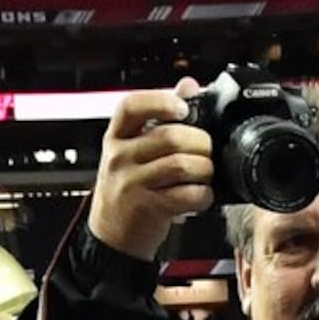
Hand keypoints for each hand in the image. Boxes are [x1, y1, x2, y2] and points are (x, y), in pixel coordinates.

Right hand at [86, 86, 211, 260]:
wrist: (112, 235)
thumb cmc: (128, 188)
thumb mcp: (134, 149)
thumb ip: (160, 116)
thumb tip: (188, 84)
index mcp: (116, 137)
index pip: (131, 106)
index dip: (160, 101)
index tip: (182, 108)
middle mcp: (119, 158)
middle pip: (169, 136)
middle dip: (200, 143)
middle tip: (206, 151)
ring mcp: (131, 183)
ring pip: (181, 165)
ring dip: (204, 170)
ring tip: (204, 174)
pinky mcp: (147, 208)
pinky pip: (186, 195)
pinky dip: (202, 196)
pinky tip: (200, 196)